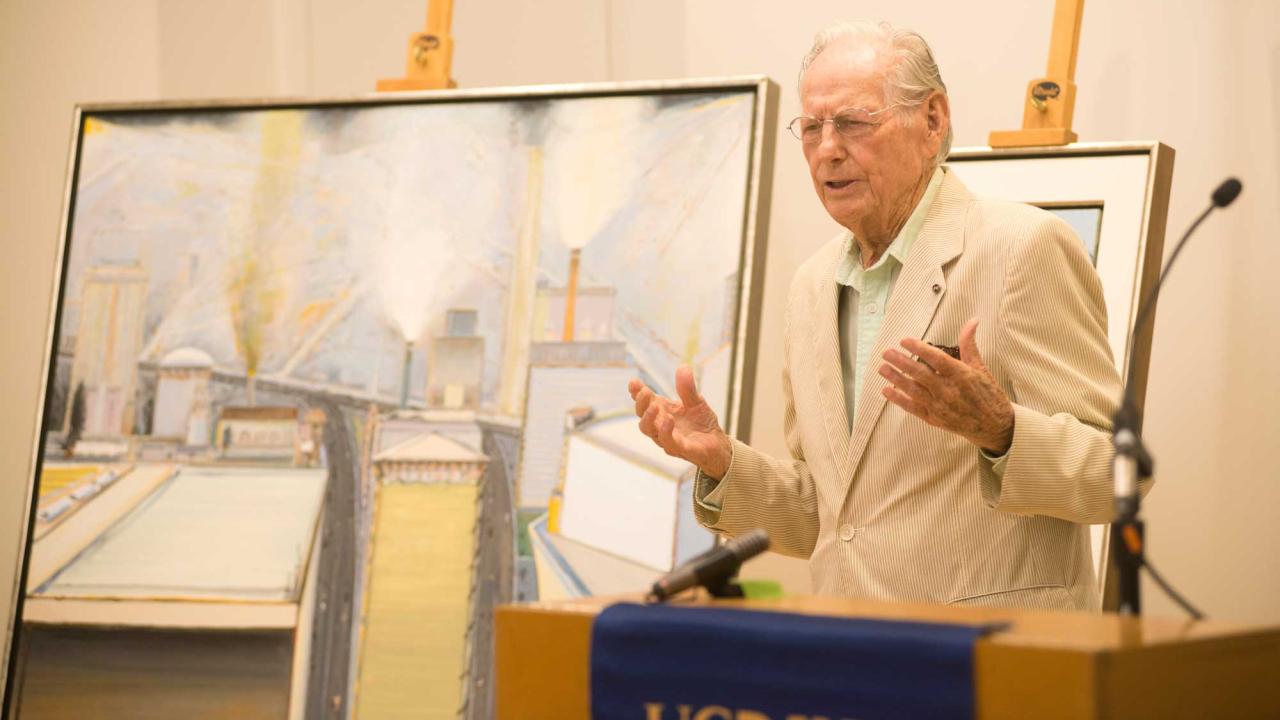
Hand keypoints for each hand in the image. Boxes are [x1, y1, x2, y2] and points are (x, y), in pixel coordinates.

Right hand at [628, 365, 732, 478]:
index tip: (633, 382)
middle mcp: (661, 427)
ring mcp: (669, 439)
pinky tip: (668, 420)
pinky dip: (666, 432)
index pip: (644, 403)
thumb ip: (687, 388)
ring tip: (654, 406)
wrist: (718, 444)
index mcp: (662, 413)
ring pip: (651, 431)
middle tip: (644, 392)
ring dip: (650, 418)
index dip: (636, 393)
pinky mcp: (681, 449)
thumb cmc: (702, 423)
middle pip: (643, 418)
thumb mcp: (696, 401)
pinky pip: (669, 442)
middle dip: (641, 404)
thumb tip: (683, 367)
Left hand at [878, 318, 1014, 453]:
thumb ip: (969, 345)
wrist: (995, 426)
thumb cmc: (988, 394)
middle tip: (886, 352)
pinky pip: (913, 408)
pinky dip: (898, 400)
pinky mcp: (934, 419)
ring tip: (882, 368)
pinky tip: (886, 391)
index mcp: (961, 376)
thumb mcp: (981, 368)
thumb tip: (972, 321)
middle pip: (920, 374)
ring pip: (913, 390)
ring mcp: (940, 406)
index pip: (936, 359)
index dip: (919, 349)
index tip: (904, 340)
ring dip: (896, 378)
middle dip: (901, 362)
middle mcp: (949, 391)